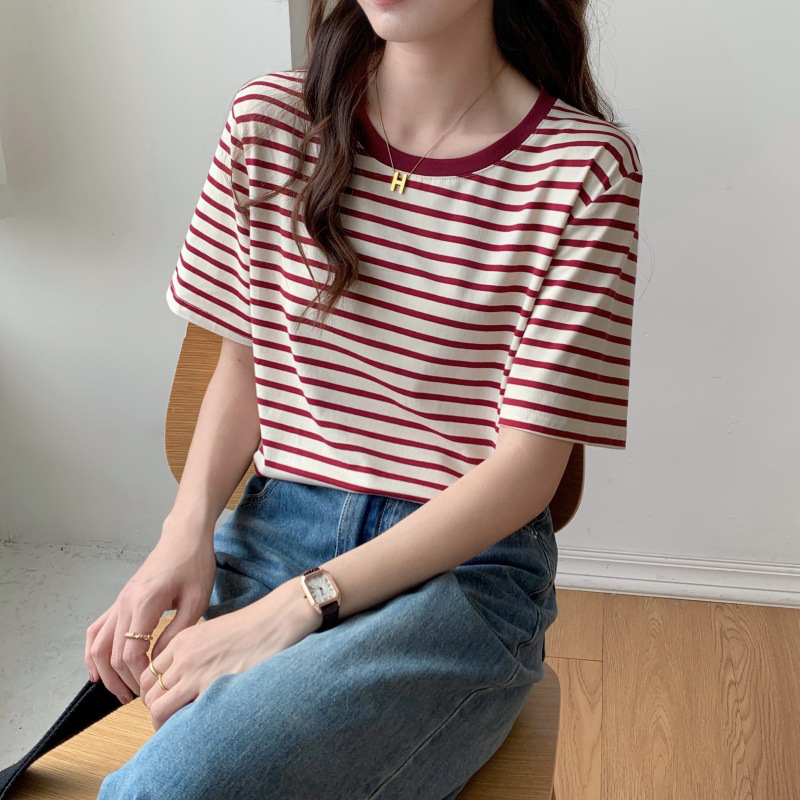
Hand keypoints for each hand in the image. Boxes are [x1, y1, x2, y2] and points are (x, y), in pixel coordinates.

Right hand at [85, 528, 215, 703]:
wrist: (185, 537)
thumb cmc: (195, 564)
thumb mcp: (196, 600)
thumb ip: (176, 632)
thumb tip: (158, 662)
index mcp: (144, 603)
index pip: (130, 652)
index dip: (139, 675)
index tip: (153, 687)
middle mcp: (125, 603)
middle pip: (111, 653)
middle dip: (123, 680)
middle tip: (140, 699)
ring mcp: (119, 601)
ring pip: (98, 644)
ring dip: (104, 672)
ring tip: (120, 693)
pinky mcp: (121, 600)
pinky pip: (97, 629)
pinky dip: (93, 652)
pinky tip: (97, 671)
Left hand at [138, 576, 320, 729]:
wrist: (274, 620)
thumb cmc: (251, 626)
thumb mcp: (213, 632)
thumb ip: (194, 652)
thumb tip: (187, 676)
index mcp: (181, 641)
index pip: (149, 675)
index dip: (153, 692)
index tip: (164, 701)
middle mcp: (182, 657)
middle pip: (150, 693)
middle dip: (156, 709)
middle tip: (170, 719)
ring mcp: (195, 672)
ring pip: (159, 707)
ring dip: (164, 722)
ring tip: (178, 728)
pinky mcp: (211, 686)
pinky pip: (182, 714)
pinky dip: (182, 725)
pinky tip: (195, 726)